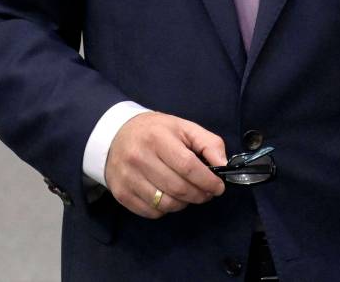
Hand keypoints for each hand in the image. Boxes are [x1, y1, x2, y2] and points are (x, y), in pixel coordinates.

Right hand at [104, 112, 226, 218]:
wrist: (115, 135)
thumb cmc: (155, 131)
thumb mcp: (183, 127)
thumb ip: (208, 143)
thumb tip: (224, 165)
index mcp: (157, 138)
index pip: (188, 167)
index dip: (207, 181)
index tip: (218, 187)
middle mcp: (139, 158)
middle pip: (178, 188)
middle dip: (199, 195)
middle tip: (206, 193)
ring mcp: (128, 178)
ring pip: (165, 204)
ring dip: (184, 203)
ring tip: (188, 194)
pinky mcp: (122, 193)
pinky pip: (151, 212)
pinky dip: (166, 209)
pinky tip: (168, 196)